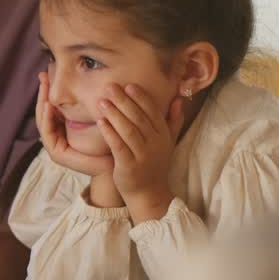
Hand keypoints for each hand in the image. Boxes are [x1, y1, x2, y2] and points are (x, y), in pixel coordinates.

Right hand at [35, 73, 114, 176]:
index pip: (53, 107)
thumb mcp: (97, 118)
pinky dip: (47, 117)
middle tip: (42, 75)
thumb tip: (91, 82)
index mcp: (64, 129)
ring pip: (43, 119)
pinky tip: (49, 105)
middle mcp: (57, 136)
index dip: (50, 90)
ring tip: (44, 87)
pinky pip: (47, 131)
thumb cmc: (109, 143)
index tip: (49, 73)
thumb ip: (88, 106)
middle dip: (43, 93)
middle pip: (45, 111)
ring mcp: (54, 145)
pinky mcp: (55, 152)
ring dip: (42, 103)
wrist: (113, 165)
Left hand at [96, 84, 184, 221]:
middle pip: (138, 118)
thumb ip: (173, 120)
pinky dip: (110, 133)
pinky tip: (100, 122)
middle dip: (124, 101)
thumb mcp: (167, 142)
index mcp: (163, 135)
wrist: (149, 193)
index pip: (152, 112)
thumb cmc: (154, 163)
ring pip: (128, 131)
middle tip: (110, 86)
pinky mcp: (129, 166)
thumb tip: (178, 98)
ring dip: (114, 114)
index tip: (129, 86)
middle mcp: (155, 144)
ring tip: (102, 102)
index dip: (141, 98)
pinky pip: (119, 147)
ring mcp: (142, 155)